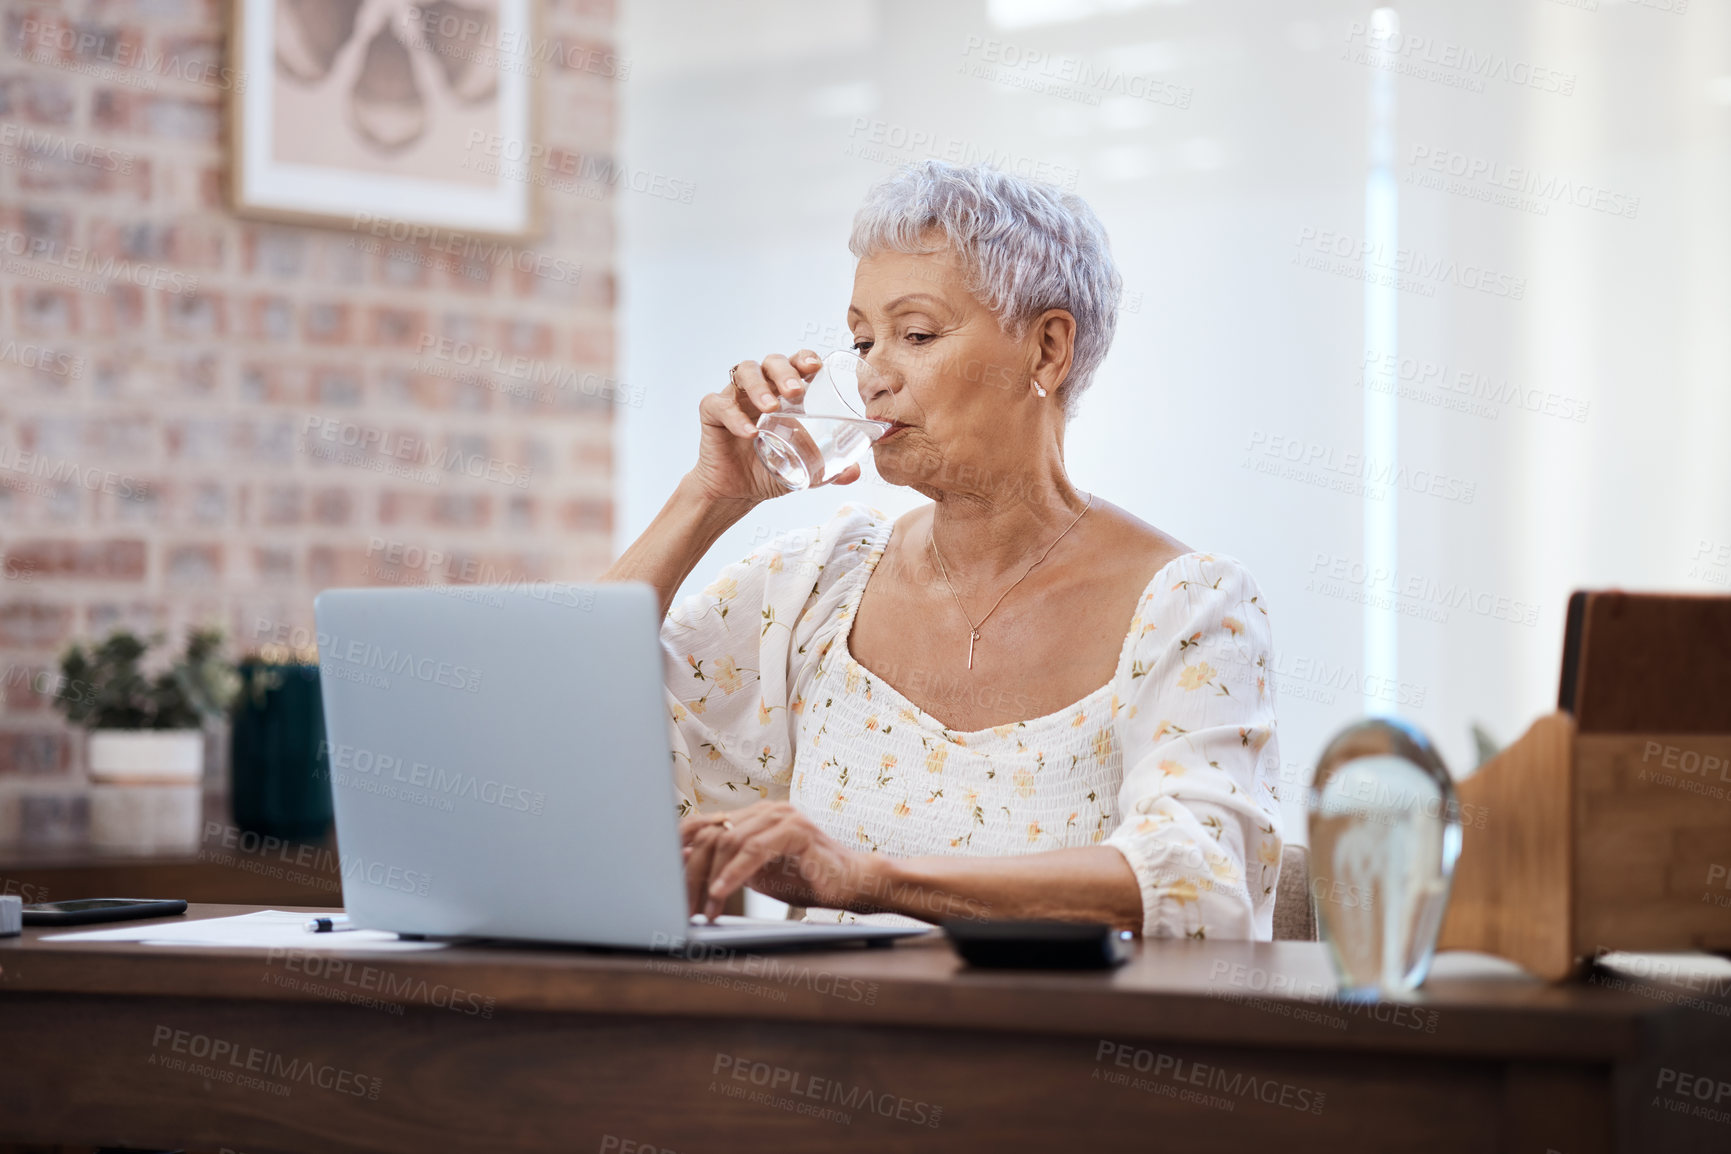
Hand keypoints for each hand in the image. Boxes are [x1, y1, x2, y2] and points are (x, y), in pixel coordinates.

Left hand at [680, 801, 874, 920]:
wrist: (855, 884)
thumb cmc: (809, 880)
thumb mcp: (760, 875)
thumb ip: (731, 867)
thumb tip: (689, 870)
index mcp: (754, 817)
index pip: (704, 824)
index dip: (679, 849)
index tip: (663, 879)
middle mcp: (765, 810)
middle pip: (711, 835)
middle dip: (693, 873)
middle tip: (682, 906)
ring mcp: (781, 816)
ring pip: (729, 842)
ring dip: (712, 880)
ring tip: (704, 909)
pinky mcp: (796, 831)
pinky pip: (755, 850)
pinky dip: (734, 874)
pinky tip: (721, 893)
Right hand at [687, 351, 863, 505]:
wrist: (737, 492)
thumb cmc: (770, 469)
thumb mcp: (805, 469)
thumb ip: (830, 470)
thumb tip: (854, 473)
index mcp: (784, 393)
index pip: (796, 364)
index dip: (805, 359)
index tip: (816, 367)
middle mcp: (760, 388)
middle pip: (771, 362)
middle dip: (784, 371)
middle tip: (795, 392)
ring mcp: (735, 397)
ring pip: (744, 372)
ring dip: (759, 386)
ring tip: (770, 407)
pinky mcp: (712, 412)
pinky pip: (719, 405)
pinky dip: (735, 416)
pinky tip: (749, 433)